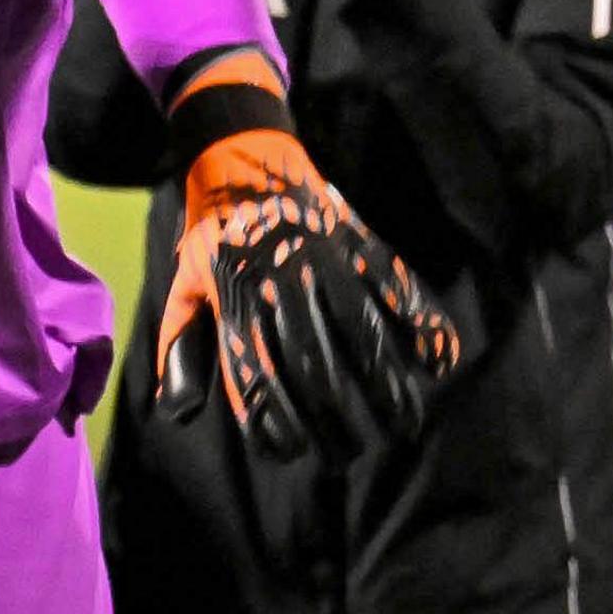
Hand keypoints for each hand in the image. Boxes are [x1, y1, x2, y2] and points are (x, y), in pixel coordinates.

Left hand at [155, 61, 464, 461]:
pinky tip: (439, 365)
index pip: (252, 376)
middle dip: (334, 419)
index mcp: (232, 300)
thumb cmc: (214, 237)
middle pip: (311, 366)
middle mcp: (278, 284)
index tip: (292, 452)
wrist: (245, 159)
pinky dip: (422, 327)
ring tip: (402, 425)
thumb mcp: (184, 286)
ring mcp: (322, 262)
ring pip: (359, 334)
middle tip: (349, 453)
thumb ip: (182, 348)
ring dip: (386, 386)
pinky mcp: (357, 242)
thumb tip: (174, 413)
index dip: (272, 422)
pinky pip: (395, 290)